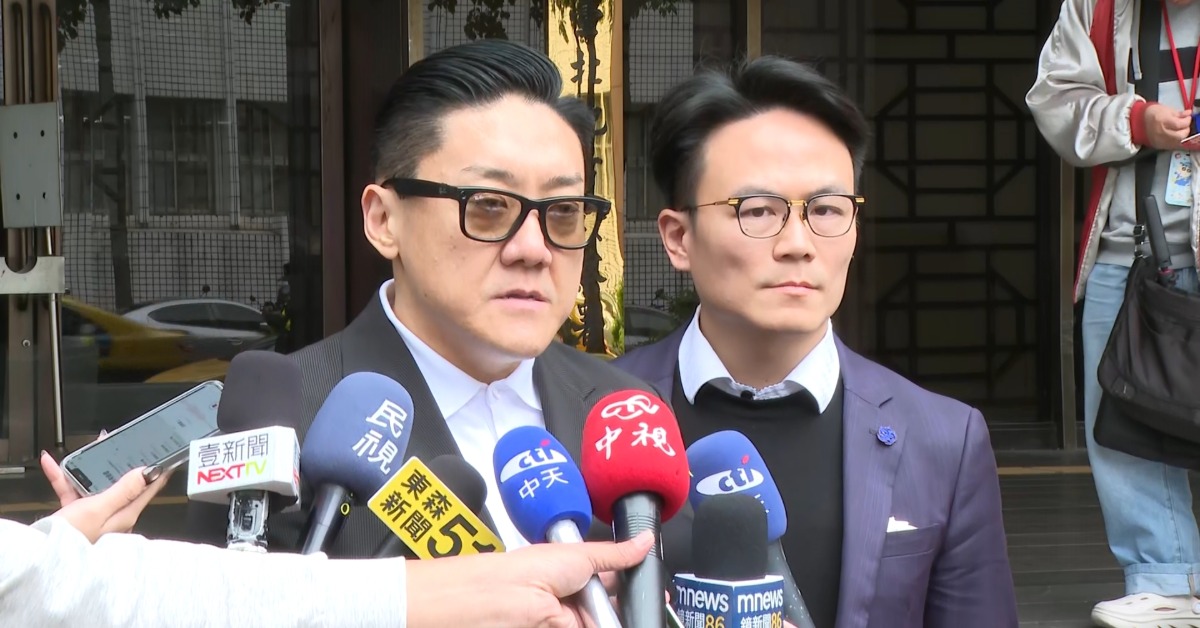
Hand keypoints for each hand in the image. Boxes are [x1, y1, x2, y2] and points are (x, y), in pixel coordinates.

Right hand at [39, 450, 170, 542]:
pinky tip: (51, 464)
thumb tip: (146, 473)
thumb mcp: (99, 509)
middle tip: (119, 444)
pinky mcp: (77, 517)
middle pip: (122, 484)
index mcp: (125, 514)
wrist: (40, 557)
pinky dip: (64, 479)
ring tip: (87, 449)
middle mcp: (114, 515)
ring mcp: (96, 516)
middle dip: (119, 463)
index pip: (148, 489)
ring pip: (96, 485)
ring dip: (88, 467)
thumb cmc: (71, 536)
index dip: (157, 472)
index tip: (164, 455)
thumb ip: (123, 491)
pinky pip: (73, 492)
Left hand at [406, 530, 654, 627]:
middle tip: (648, 605)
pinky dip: (599, 623)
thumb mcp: (578, 556)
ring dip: (614, 616)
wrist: (488, 600)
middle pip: (606, 605)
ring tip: (633, 614)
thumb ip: (614, 555)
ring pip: (597, 620)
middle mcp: (567, 597)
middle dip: (625, 605)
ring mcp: (562, 619)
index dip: (630, 585)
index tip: (651, 590)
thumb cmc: (520, 570)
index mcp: (571, 571)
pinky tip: (615, 620)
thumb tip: (644, 541)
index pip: (609, 579)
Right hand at [1143, 103, 1192, 149]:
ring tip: (1180, 130)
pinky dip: (1176, 141)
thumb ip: (1178, 113)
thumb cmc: (1150, 113)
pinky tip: (1175, 136)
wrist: (1136, 122)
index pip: (1179, 124)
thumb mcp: (1165, 109)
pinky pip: (1171, 146)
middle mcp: (1160, 132)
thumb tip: (1188, 114)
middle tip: (1185, 125)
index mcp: (1161, 121)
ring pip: (1177, 143)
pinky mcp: (1158, 146)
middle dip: (1186, 130)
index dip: (1187, 121)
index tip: (1187, 117)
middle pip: (1180, 136)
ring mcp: (1159, 140)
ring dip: (1182, 136)